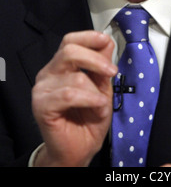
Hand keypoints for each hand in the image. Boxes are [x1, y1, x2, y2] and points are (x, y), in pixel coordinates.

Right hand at [32, 31, 117, 166]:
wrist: (79, 150)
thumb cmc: (88, 119)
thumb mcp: (102, 87)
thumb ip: (102, 64)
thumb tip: (106, 42)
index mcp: (61, 65)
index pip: (70, 41)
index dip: (88, 37)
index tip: (106, 41)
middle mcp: (48, 73)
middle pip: (69, 50)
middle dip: (96, 59)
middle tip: (112, 71)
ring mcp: (42, 89)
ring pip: (75, 76)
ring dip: (96, 91)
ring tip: (100, 104)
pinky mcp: (41, 105)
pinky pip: (69, 95)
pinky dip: (88, 99)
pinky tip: (96, 106)